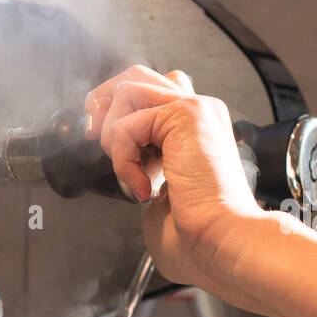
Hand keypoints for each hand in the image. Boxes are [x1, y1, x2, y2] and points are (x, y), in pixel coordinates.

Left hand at [84, 66, 266, 297]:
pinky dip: (122, 158)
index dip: (116, 111)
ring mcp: (195, 109)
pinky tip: (142, 186)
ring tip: (130, 172)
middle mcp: (198, 112)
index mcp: (194, 128)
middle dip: (103, 105)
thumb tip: (122, 165)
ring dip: (112, 136)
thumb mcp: (159, 193)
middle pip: (135, 75)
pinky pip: (128, 124)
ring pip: (128, 90)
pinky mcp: (186, 115)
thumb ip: (143, 167)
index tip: (106, 146)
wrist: (219, 241)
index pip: (148, 90)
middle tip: (97, 143)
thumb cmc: (195, 233)